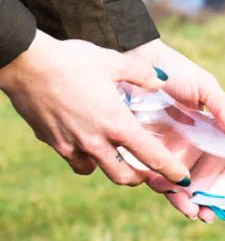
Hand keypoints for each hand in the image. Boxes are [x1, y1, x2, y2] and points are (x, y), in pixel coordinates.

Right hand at [0, 30, 191, 188]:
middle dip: (141, 178)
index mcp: (117, 123)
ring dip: (113, 170)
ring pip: (99, 171)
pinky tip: (90, 146)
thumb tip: (162, 80)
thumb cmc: (72, 60)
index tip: (183, 180)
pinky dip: (86, 160)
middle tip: (149, 172)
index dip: (171, 171)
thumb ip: (142, 74)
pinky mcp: (53, 143)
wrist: (25, 64)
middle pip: (125, 176)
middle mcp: (96, 141)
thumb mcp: (114, 62)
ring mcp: (72, 145)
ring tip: (121, 161)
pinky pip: (76, 161)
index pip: (152, 157)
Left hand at [125, 38, 224, 221]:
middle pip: (196, 178)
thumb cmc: (172, 70)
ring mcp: (161, 148)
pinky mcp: (137, 148)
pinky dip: (159, 186)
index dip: (220, 183)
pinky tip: (168, 194)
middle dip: (202, 199)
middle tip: (206, 214)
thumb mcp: (204, 87)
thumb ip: (224, 108)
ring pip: (173, 181)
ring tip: (190, 210)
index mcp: (204, 133)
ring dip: (183, 199)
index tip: (223, 198)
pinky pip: (148, 171)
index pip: (216, 163)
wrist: (134, 57)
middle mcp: (184, 145)